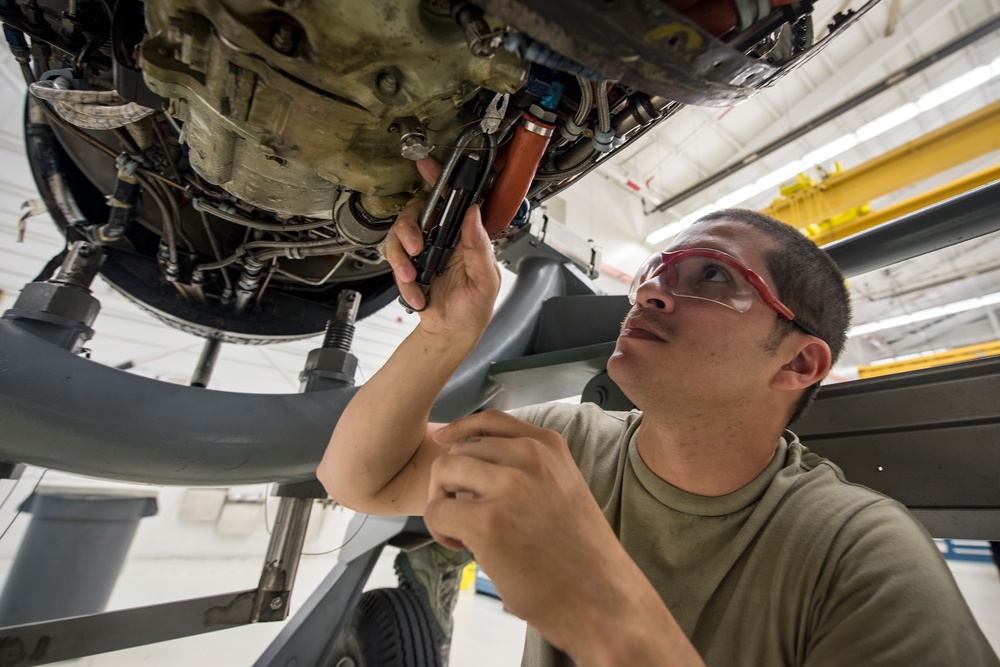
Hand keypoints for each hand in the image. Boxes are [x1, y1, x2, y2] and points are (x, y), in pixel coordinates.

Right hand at [384, 158, 500, 339]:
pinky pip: (395, 264)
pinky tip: (419, 296)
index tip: (426, 164)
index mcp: (464, 236)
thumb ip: (479, 247)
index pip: (452, 200)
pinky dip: (404, 283)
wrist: (452, 333)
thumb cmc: (474, 307)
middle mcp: (441, 239)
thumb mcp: (485, 280)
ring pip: (399, 235)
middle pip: (415, 212)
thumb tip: (474, 214)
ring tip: (412, 276)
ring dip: (401, 257)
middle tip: (416, 246)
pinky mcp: (408, 268)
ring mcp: (422, 253)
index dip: (438, 179)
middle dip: (409, 227)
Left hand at [424, 410, 630, 655]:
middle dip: (452, 480)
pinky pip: (437, 511)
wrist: (602, 599)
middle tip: (464, 514)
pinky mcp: (488, 522)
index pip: (488, 420)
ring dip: (442, 501)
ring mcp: (509, 487)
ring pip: (442, 471)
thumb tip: (474, 462)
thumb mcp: (562, 488)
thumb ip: (528, 468)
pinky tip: (462, 547)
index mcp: (548, 446)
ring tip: (461, 530)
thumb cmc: (579, 553)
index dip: (459, 430)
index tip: (444, 443)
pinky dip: (439, 530)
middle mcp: (529, 457)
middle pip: (459, 448)